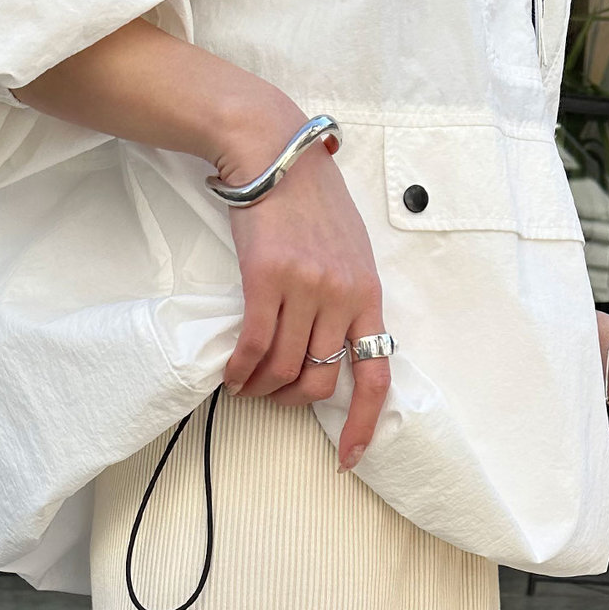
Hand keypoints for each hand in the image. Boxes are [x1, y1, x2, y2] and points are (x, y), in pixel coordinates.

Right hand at [219, 113, 387, 471]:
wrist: (273, 152)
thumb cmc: (310, 202)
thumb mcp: (349, 251)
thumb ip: (348, 300)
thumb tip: (334, 349)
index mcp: (368, 294)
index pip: (376, 374)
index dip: (363, 423)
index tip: (349, 457)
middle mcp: (342, 295)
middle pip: (319, 381)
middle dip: (294, 401)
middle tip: (274, 395)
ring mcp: (305, 288)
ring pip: (285, 368)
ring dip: (262, 387)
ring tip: (248, 384)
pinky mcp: (267, 279)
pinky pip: (255, 346)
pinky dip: (241, 370)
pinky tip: (233, 376)